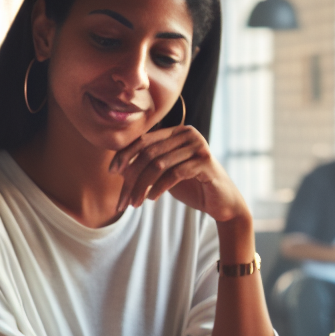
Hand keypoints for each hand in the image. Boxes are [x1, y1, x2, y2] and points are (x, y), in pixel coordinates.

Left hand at [109, 125, 246, 222]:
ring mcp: (198, 146)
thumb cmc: (192, 187)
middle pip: (149, 153)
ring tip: (134, 203)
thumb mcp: (166, 174)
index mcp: (177, 131)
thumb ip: (148, 166)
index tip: (112, 171)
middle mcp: (188, 133)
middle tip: (123, 198)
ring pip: (159, 164)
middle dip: (132, 177)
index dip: (126, 154)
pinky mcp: (205, 161)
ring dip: (142, 186)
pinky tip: (151, 199)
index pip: (144, 140)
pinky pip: (174, 173)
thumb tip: (118, 167)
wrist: (222, 203)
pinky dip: (159, 187)